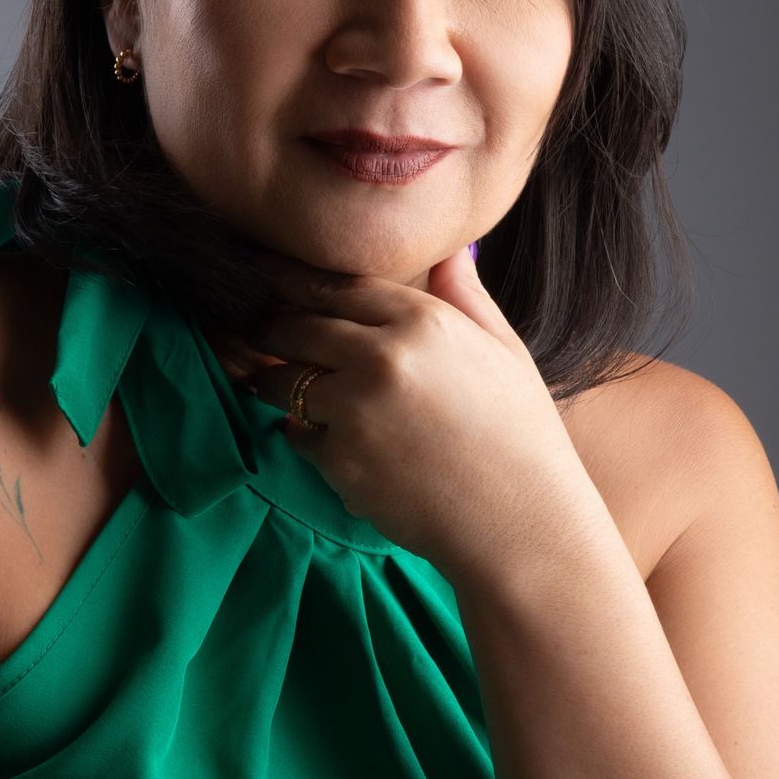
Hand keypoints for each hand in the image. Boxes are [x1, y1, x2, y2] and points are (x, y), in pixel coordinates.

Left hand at [235, 243, 596, 582]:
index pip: (335, 286)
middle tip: (256, 332)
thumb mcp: (505, 352)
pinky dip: (309, 438)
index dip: (289, 277)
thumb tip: (447, 253)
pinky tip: (343, 445)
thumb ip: (466, 298)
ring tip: (293, 390)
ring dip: (281, 384)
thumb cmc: (521, 437)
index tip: (260, 271)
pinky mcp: (339, 462)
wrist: (522, 526)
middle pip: (295, 327)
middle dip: (272, 330)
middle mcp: (383, 357)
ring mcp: (356, 411)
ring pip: (284, 382)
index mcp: (424, 321)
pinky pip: (298, 436)